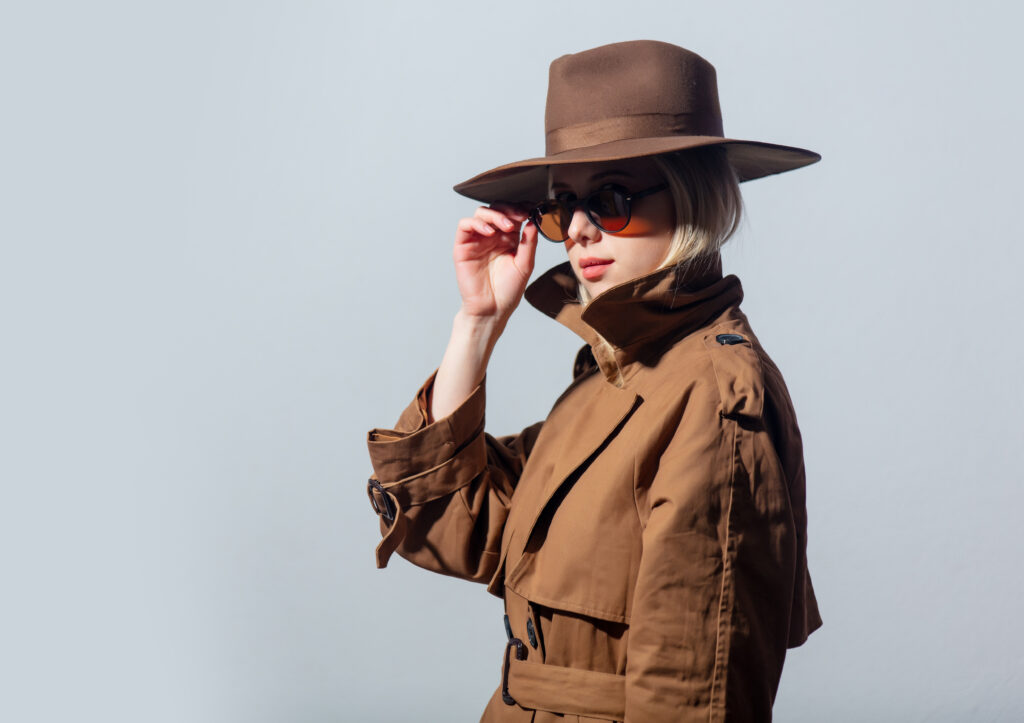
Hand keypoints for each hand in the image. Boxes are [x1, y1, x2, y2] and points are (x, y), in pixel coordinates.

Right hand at [453, 202, 537, 321]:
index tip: (532, 210)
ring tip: (508, 226)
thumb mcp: (525, 265)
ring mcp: (477, 240)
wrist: (492, 309)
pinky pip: (465, 225)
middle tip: (521, 215)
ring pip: (482, 213)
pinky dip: (477, 223)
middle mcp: (493, 236)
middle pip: (497, 208)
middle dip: (510, 208)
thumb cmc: (508, 291)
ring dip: (495, 214)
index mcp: (509, 238)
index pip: (513, 214)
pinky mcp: (463, 246)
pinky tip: (490, 232)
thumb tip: (533, 221)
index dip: (521, 208)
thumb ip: (529, 243)